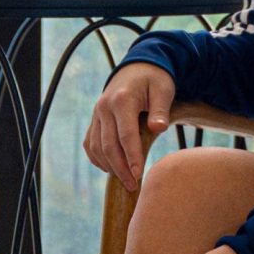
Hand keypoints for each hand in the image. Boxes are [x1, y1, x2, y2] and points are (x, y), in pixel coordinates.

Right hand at [84, 63, 175, 190]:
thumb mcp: (163, 90)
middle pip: (108, 145)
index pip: (125, 135)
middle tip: (132, 186)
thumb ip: (160, 110)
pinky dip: (97, 158)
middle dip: (120, 168)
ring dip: (109, 166)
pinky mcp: (95, 120)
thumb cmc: (155, 80)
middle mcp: (104, 108)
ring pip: (96, 147)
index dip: (131, 157)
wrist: (137, 68)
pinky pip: (90, 143)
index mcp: (122, 100)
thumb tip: (159, 128)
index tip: (138, 175)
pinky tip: (110, 169)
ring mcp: (97, 114)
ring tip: (124, 180)